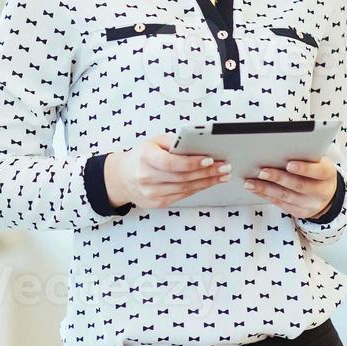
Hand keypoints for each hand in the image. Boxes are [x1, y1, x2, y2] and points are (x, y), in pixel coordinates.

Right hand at [105, 132, 231, 208]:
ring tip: (222, 175)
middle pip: (182, 177)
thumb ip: (173, 143)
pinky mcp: (157, 203)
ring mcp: (151, 193)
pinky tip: (209, 182)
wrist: (121, 178)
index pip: (171, 163)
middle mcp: (146, 177)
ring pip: (185, 189)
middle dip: (207, 172)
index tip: (210, 159)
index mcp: (144, 158)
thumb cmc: (141, 156)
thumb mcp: (153, 142)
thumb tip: (198, 145)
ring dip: (207, 182)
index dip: (192, 163)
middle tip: (225, 166)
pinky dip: (198, 189)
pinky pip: (182, 195)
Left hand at [245, 156, 337, 219]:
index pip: (318, 171)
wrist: (326, 194)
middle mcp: (322, 192)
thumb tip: (278, 148)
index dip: (304, 168)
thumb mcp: (318, 161)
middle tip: (262, 171)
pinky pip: (280, 204)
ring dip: (266, 188)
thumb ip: (304, 156)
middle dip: (278, 178)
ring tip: (250, 182)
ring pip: (286, 196)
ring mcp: (311, 204)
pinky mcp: (300, 212)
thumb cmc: (316, 171)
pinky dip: (265, 195)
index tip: (289, 164)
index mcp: (328, 174)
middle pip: (299, 185)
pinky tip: (255, 189)